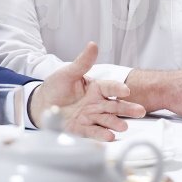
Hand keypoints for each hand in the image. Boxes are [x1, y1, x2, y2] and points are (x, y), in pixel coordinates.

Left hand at [30, 42, 145, 140]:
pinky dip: (100, 134)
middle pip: (114, 106)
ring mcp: (90, 117)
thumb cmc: (56, 87)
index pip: (110, 87)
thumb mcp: (68, 73)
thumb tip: (93, 45)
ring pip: (106, 120)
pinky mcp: (81, 129)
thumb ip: (83, 62)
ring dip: (115, 123)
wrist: (41, 104)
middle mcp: (96, 104)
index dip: (118, 88)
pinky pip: (92, 132)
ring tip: (123, 127)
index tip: (125, 90)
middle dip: (127, 109)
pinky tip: (109, 136)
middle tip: (139, 111)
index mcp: (96, 88)